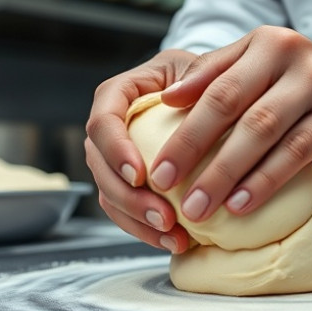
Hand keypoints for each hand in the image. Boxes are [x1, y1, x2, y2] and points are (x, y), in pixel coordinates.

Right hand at [85, 49, 196, 253]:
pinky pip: (126, 211)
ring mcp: (116, 156)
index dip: (115, 149)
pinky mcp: (129, 183)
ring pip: (109, 193)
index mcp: (120, 92)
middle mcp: (110, 126)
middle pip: (99, 164)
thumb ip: (195, 77)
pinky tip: (172, 241)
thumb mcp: (205, 68)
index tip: (139, 174)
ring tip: (172, 236)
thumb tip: (175, 97)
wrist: (212, 94)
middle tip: (163, 217)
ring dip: (137, 220)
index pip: (103, 120)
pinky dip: (146, 230)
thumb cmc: (208, 76)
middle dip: (128, 196)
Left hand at [149, 25, 311, 222]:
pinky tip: (241, 205)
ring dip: (227, 174)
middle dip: (194, 150)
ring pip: (263, 132)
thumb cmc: (302, 87)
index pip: (214, 86)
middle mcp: (294, 57)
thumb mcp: (261, 68)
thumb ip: (216, 75)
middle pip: (234, 107)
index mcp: (266, 43)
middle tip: (167, 188)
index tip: (156, 167)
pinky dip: (265, 181)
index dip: (182, 128)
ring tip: (200, 206)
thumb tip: (169, 97)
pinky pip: (296, 153)